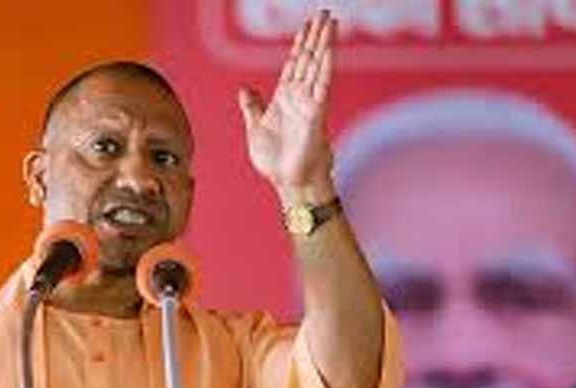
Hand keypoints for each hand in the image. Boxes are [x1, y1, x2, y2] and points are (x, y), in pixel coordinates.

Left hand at [238, 10, 336, 202]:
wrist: (288, 183)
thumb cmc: (275, 163)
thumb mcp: (255, 129)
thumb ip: (252, 107)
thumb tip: (244, 89)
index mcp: (285, 99)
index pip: (294, 64)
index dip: (301, 44)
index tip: (307, 25)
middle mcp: (300, 97)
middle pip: (309, 59)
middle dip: (316, 36)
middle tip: (325, 13)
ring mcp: (310, 103)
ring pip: (318, 66)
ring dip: (324, 43)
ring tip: (331, 21)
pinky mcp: (316, 113)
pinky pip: (322, 84)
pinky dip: (326, 65)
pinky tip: (330, 48)